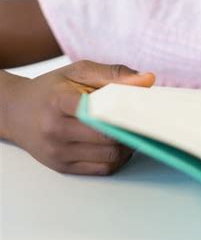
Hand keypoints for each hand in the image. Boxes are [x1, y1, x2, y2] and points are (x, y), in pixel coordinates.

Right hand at [5, 60, 155, 174]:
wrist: (15, 111)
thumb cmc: (50, 89)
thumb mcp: (78, 71)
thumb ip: (113, 73)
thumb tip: (147, 80)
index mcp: (60, 101)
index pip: (101, 111)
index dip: (126, 112)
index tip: (145, 107)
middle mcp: (56, 130)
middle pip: (108, 138)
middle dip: (132, 130)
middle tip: (145, 119)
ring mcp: (58, 152)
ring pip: (109, 156)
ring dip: (128, 146)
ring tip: (132, 130)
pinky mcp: (62, 167)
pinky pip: (101, 169)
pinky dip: (117, 158)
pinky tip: (120, 144)